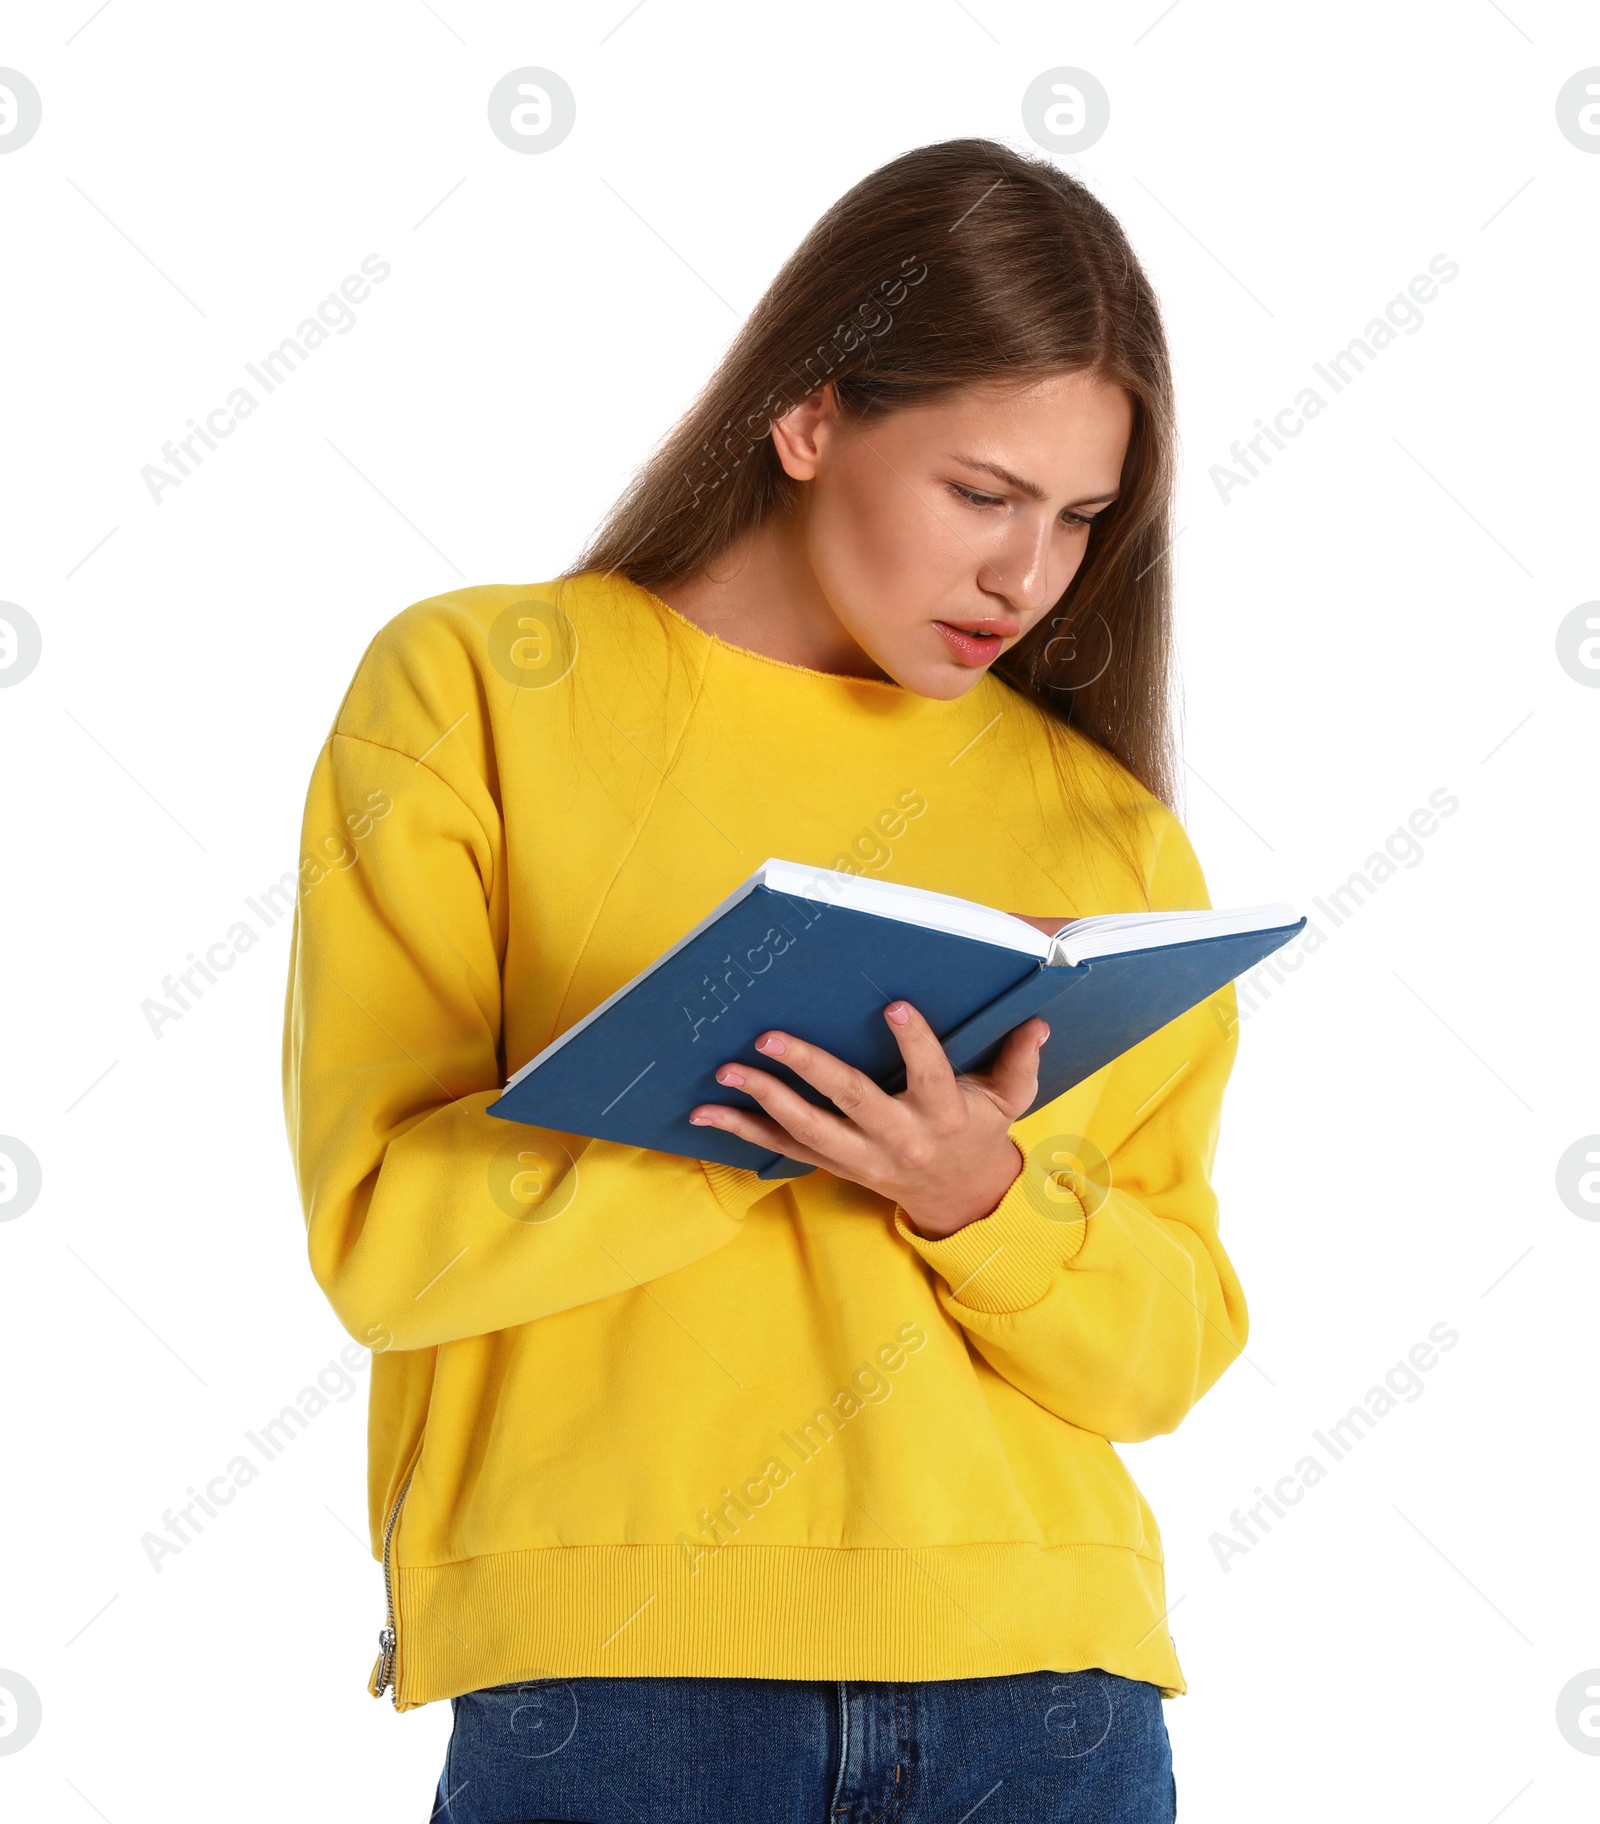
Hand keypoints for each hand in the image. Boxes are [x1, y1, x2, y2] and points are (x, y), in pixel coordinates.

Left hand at [689, 1001, 1049, 1238]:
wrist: (960, 1198)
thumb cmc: (978, 1132)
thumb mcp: (1008, 1101)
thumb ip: (1020, 1061)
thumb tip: (1036, 1021)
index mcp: (942, 1114)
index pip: (929, 1074)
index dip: (912, 1042)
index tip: (893, 1007)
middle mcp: (898, 1136)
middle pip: (850, 1099)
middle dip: (808, 1067)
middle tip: (770, 1037)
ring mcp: (861, 1156)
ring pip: (806, 1128)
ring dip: (763, 1098)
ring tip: (727, 1069)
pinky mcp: (834, 1165)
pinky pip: (783, 1149)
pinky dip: (741, 1131)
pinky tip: (705, 1111)